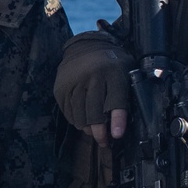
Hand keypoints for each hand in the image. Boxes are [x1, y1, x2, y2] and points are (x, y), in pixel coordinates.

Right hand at [53, 32, 132, 146]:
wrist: (86, 45)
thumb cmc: (111, 64)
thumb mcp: (126, 72)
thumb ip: (126, 94)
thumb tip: (124, 123)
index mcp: (113, 73)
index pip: (116, 101)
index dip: (117, 120)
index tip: (117, 135)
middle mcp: (93, 77)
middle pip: (94, 113)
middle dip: (100, 133)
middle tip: (104, 141)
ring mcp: (74, 82)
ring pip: (80, 116)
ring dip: (88, 129)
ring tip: (94, 132)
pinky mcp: (61, 88)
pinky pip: (68, 112)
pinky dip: (76, 121)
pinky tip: (83, 121)